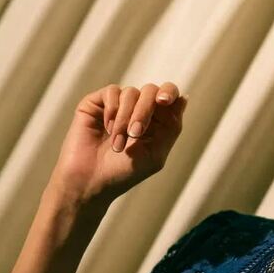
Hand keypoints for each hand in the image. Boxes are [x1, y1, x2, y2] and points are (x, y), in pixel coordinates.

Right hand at [48, 83, 187, 207]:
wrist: (89, 182)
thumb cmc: (123, 172)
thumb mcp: (156, 153)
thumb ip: (172, 126)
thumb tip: (184, 97)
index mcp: (156, 120)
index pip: (169, 94)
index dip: (169, 92)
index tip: (164, 101)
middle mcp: (137, 108)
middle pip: (151, 91)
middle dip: (145, 111)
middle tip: (136, 133)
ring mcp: (117, 105)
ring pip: (131, 92)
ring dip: (125, 119)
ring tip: (117, 145)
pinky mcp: (96, 103)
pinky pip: (112, 92)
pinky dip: (112, 111)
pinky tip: (107, 129)